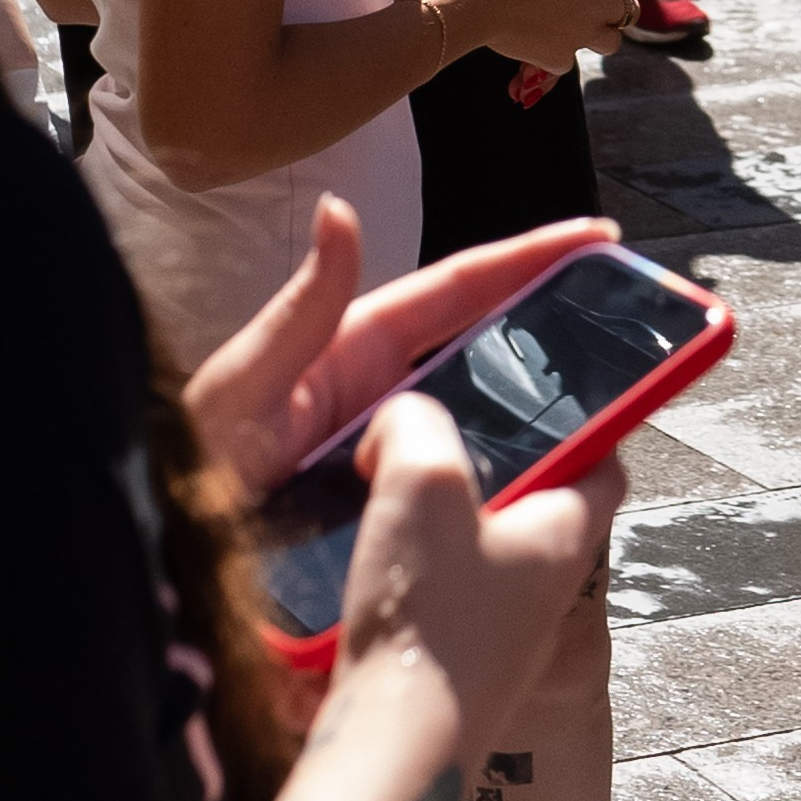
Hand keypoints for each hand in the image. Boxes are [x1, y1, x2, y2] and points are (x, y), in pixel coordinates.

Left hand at [183, 196, 621, 504]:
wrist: (169, 589)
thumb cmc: (183, 480)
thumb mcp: (235, 392)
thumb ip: (297, 313)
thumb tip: (341, 212)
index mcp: (348, 357)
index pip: (454, 293)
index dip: (526, 260)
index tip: (595, 238)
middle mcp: (379, 407)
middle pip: (488, 354)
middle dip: (559, 328)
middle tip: (631, 317)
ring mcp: (392, 465)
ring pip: (489, 428)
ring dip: (552, 415)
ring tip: (620, 404)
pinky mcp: (398, 527)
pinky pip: (471, 500)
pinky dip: (518, 489)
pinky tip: (561, 494)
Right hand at [338, 385, 624, 756]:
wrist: (392, 754)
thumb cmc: (429, 621)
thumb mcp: (420, 480)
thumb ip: (413, 423)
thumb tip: (400, 423)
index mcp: (566, 533)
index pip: (604, 462)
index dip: (582, 421)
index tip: (539, 400)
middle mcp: (546, 586)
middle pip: (531, 501)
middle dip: (483, 466)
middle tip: (429, 438)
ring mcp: (501, 631)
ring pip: (479, 549)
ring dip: (435, 518)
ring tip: (380, 494)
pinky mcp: (454, 664)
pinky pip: (440, 596)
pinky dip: (408, 569)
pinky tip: (358, 564)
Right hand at [442, 0, 638, 68]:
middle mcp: (602, 4)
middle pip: (627, 9)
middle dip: (609, 3)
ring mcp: (583, 35)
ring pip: (610, 42)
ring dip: (597, 33)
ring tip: (573, 25)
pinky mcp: (561, 59)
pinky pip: (567, 59)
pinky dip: (555, 51)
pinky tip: (536, 39)